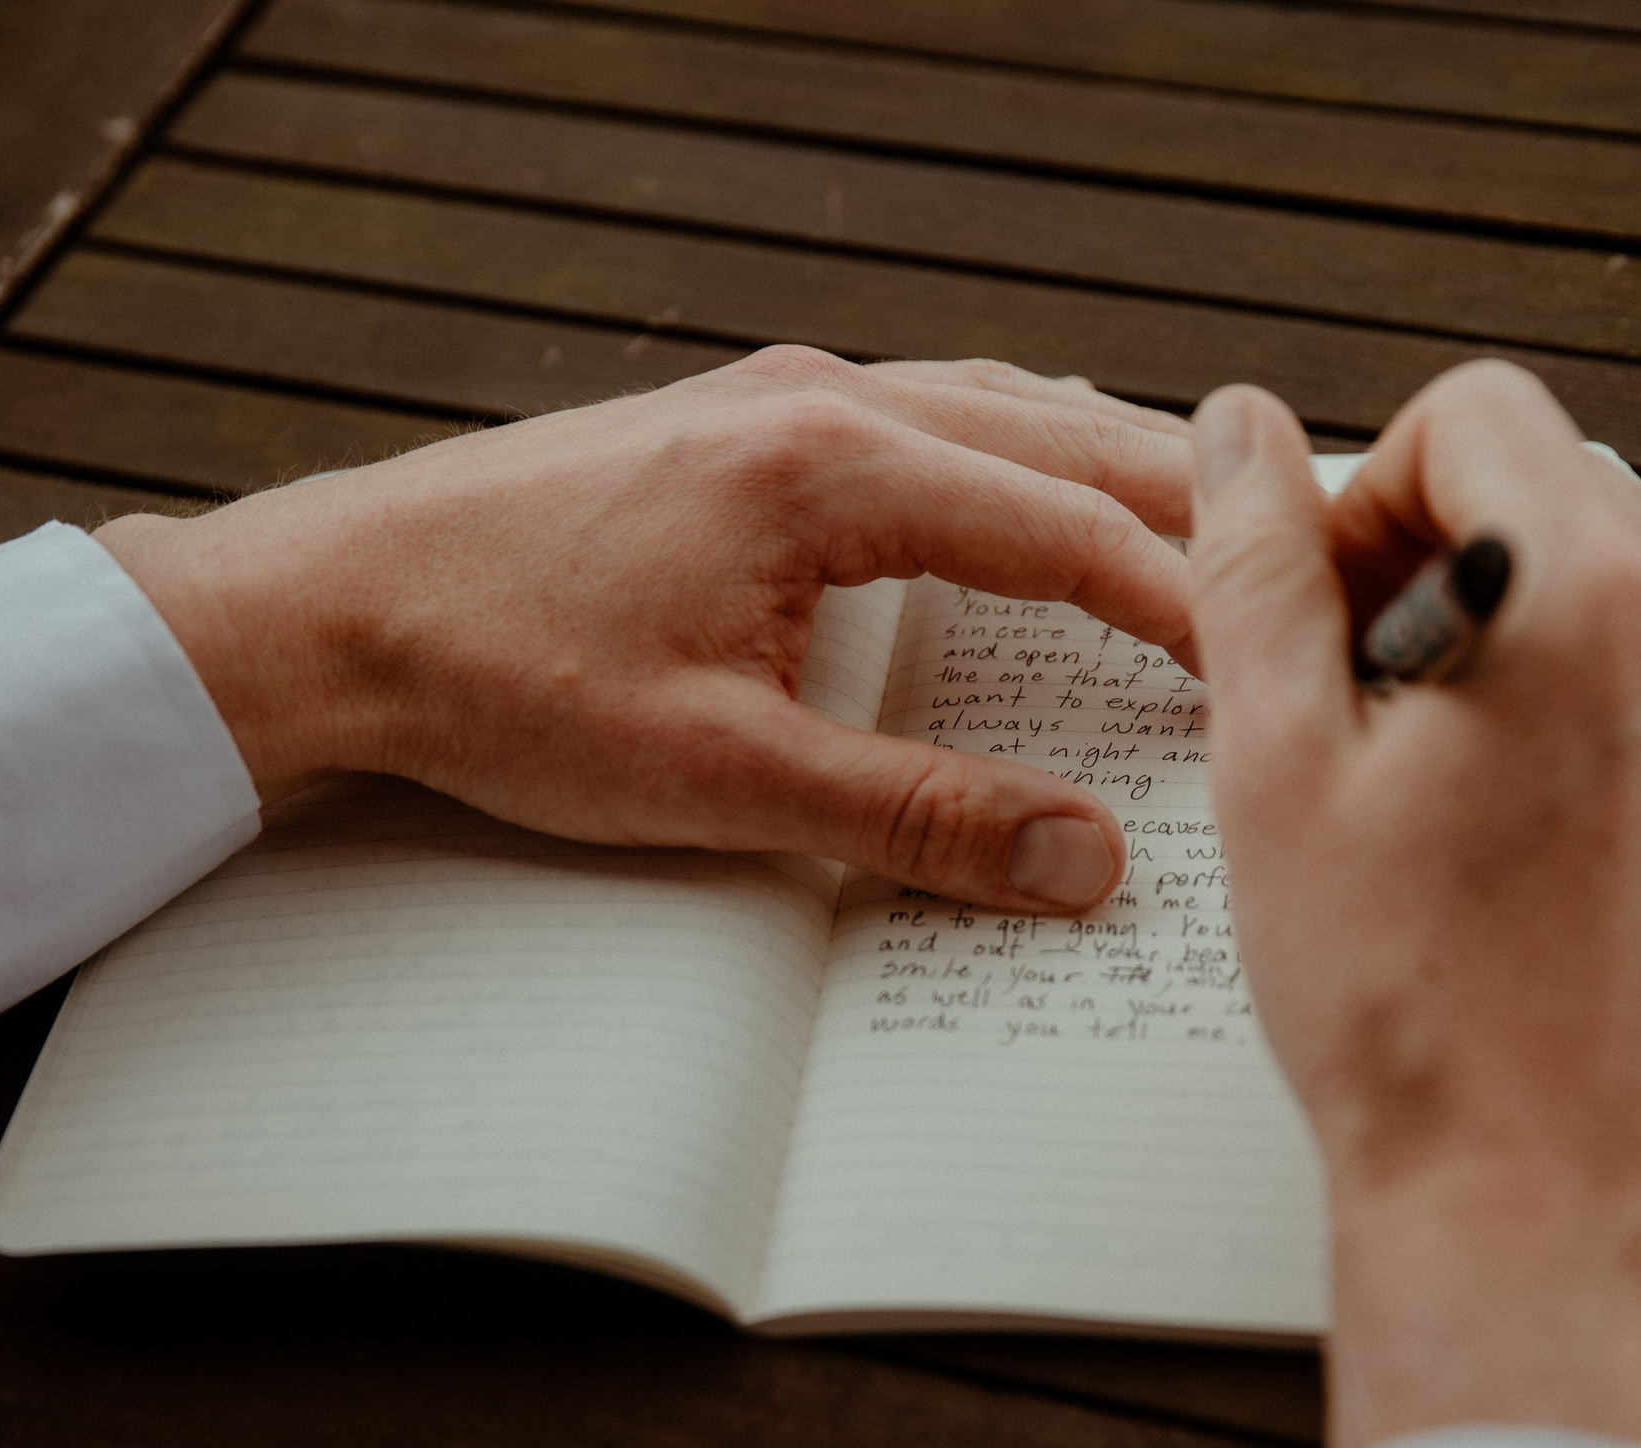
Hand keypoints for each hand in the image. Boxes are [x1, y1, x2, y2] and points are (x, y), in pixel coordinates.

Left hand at [98, 345, 1195, 912]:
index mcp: (831, 463)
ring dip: (1108, 474)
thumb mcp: (719, 776)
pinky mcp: (740, 421)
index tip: (1275, 670)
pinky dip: (1020, 458)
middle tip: (1308, 561)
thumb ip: (917, 816)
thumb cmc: (498, 677)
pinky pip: (931, 416)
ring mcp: (777, 395)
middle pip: (1061, 438)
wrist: (332, 610)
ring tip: (1210, 530)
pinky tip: (1038, 500)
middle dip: (1188, 512)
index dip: (1191, 608)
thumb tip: (1082, 859)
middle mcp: (820, 398)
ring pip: (1002, 412)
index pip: (1070, 529)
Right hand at [1187, 362, 1640, 1447]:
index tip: (1325, 610)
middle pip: (1560, 488)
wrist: (1542, 1218)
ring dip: (1512, 639)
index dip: (1368, 492)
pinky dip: (1588, 722)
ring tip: (1433, 789)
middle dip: (1440, 558)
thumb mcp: (1276, 772)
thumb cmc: (1405, 1016)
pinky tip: (1515, 849)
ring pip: (1623, 590)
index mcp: (1598, 598)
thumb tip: (1238, 432)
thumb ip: (1257, 569)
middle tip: (1359, 705)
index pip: (1479, 414)